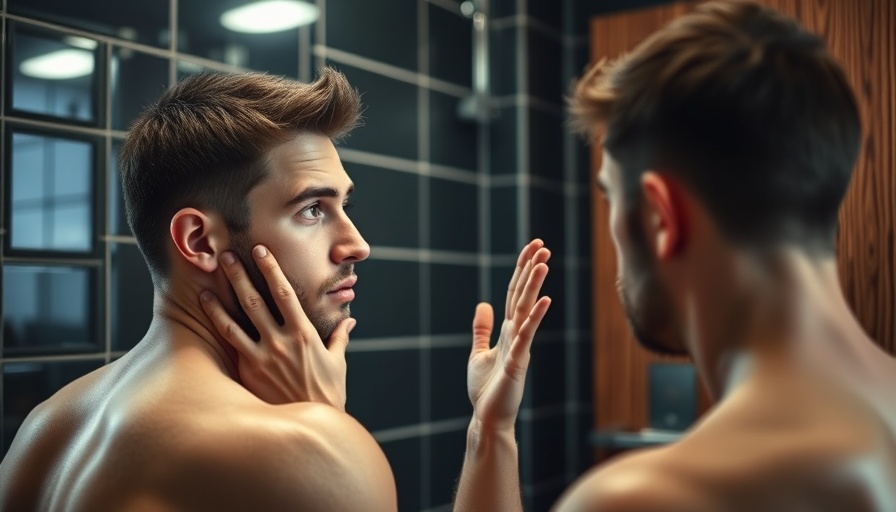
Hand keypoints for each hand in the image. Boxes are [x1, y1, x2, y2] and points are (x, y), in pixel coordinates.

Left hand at [199, 245, 353, 409]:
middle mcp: (281, 342)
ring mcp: (262, 357)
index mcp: (304, 334)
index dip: (272, 269)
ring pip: (235, 321)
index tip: (261, 251)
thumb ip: (339, 338)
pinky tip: (208, 311)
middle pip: (255, 301)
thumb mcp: (337, 363)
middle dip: (239, 275)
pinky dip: (218, 324)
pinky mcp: (248, 372)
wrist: (310, 425)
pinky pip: (231, 343)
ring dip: (220, 299)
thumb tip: (350, 321)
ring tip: (206, 283)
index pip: (285, 293)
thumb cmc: (327, 394)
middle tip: (225, 255)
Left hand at [467, 239, 550, 431]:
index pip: (515, 294)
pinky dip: (533, 318)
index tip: (532, 248)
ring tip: (543, 264)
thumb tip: (483, 304)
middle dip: (532, 271)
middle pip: (523, 296)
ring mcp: (519, 347)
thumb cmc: (485, 389)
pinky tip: (543, 301)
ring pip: (526, 311)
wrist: (488, 418)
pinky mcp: (517, 362)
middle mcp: (516, 335)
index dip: (522, 271)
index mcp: (508, 331)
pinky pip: (526, 336)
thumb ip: (482, 329)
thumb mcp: (478, 352)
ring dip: (534, 287)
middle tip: (543, 246)